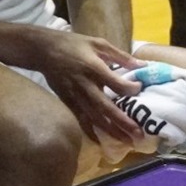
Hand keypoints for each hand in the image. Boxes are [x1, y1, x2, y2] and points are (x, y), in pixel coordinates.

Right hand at [30, 28, 144, 146]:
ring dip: (111, 131)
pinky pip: (81, 120)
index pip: (116, 83)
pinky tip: (102, 142)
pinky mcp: (68, 102)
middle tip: (139, 134)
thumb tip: (142, 64)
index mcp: (94, 67)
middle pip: (106, 107)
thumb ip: (120, 55)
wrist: (43, 50)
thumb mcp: (98, 43)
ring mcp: (75, 96)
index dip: (131, 88)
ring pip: (95, 118)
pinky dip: (91, 132)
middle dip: (123, 122)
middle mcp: (85, 85)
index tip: (140, 89)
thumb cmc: (74, 44)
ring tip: (127, 142)